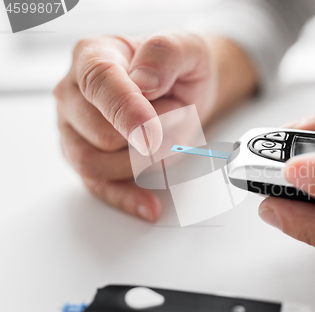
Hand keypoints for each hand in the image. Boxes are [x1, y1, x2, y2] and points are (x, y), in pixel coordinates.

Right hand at [54, 33, 256, 220]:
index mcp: (93, 56)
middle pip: (102, 135)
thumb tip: (143, 80)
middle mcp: (73, 93)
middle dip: (153, 136)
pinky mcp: (86, 158)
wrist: (182, 88)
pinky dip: (126, 198)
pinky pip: (98, 187)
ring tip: (171, 137)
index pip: (98, 84)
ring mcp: (75, 129)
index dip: (126, 111)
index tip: (151, 133)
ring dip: (147, 161)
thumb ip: (164, 53)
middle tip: (179, 115)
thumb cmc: (178, 68)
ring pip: (99, 165)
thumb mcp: (185, 48)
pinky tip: (149, 205)